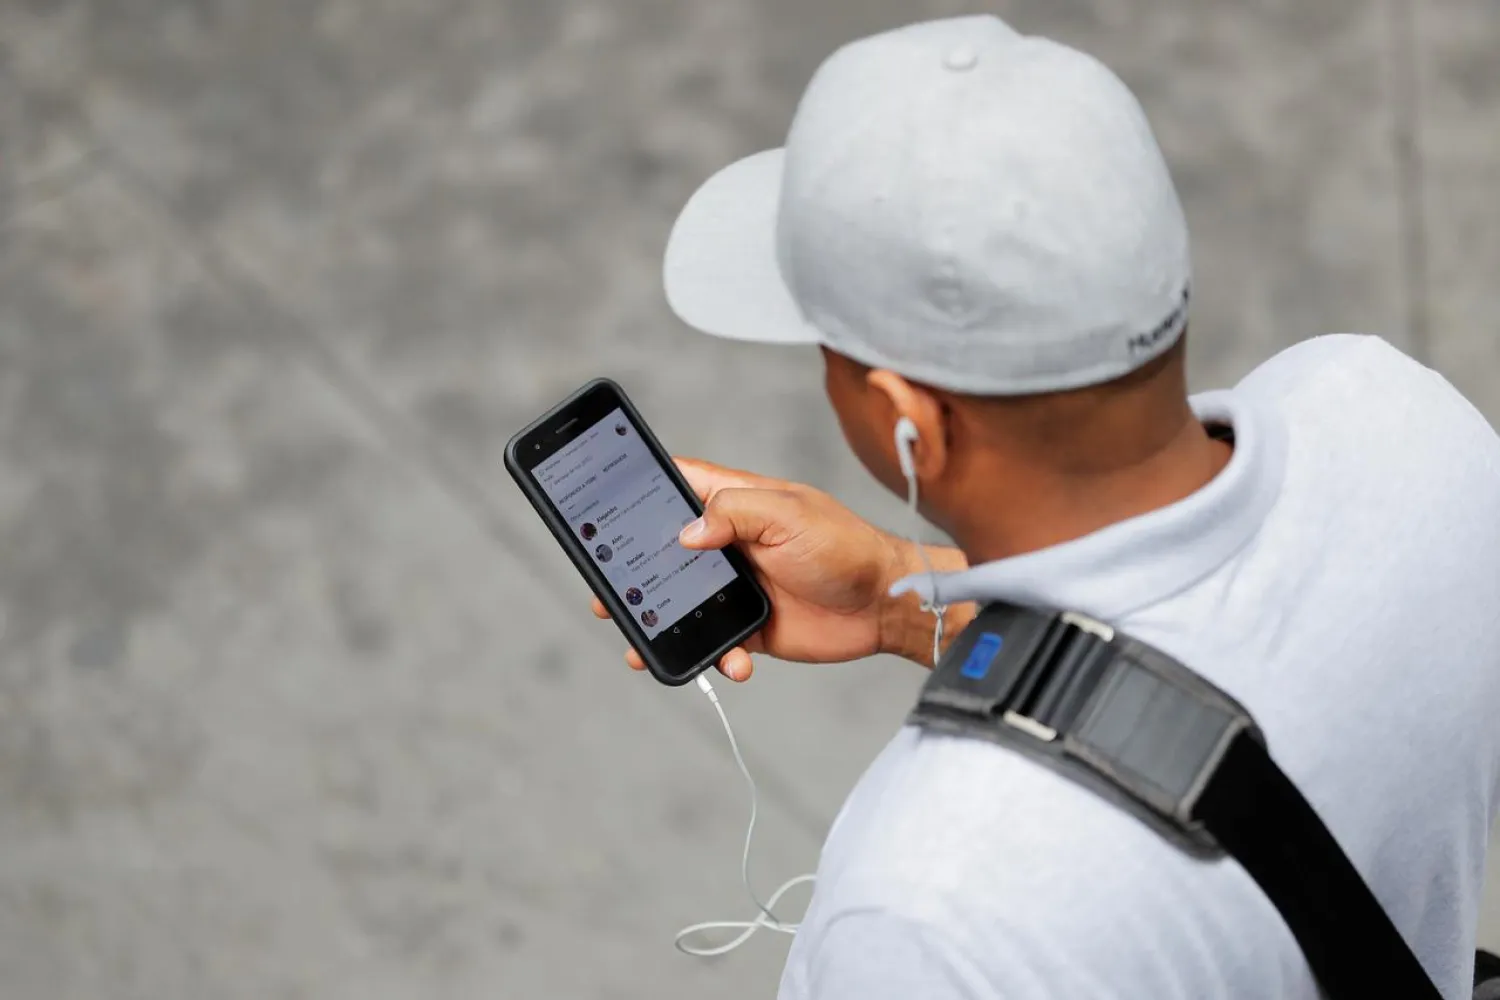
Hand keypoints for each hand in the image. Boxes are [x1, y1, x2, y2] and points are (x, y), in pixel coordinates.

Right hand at [590, 458, 920, 681]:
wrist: (885, 605)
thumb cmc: (844, 545)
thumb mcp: (789, 515)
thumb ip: (735, 514)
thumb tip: (686, 533)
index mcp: (733, 503)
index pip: (673, 486)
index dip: (637, 490)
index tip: (600, 506)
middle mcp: (728, 542)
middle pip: (662, 553)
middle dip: (630, 574)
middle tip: (606, 593)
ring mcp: (736, 586)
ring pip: (680, 603)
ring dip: (661, 623)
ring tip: (642, 642)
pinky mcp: (750, 626)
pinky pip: (715, 643)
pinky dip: (715, 656)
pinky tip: (733, 662)